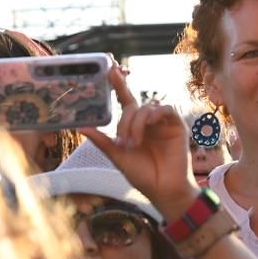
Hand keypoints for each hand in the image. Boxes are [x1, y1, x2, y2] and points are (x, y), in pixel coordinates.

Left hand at [79, 66, 196, 216]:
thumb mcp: (117, 157)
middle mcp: (148, 122)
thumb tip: (80, 127)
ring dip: (136, 123)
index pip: (125, 100)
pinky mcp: (177, 126)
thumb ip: (102, 140)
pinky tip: (147, 126)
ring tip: (134, 142)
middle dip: (125, 120)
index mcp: (134, 126)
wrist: (162, 190)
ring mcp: (163, 123)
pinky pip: (166, 109)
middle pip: (133, 106)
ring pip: (147, 107)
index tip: (109, 68)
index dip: (118, 84)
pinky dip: (154, 114)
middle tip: (123, 140)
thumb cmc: (142, 175)